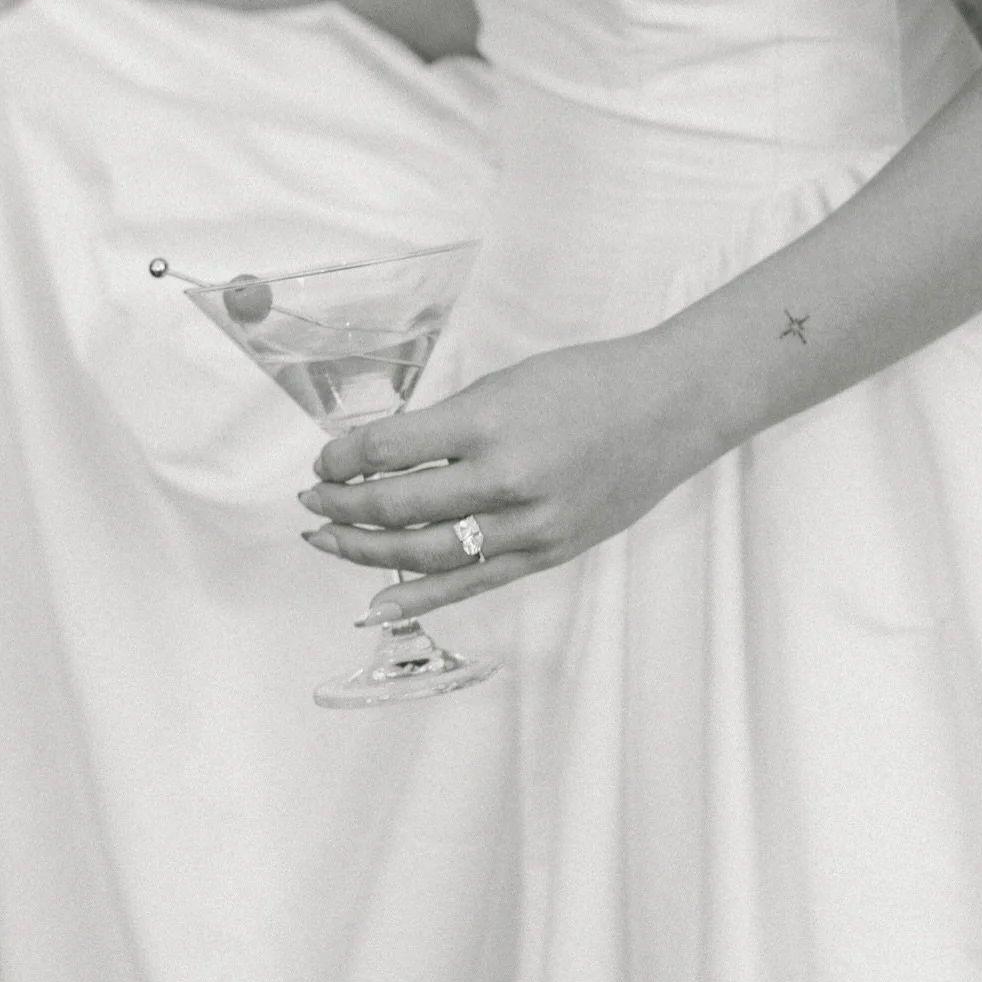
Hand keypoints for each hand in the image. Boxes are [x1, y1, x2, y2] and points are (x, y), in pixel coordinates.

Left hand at [299, 331, 715, 620]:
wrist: (670, 406)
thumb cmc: (589, 380)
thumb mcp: (507, 381)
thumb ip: (451, 423)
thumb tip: (387, 456)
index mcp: (490, 420)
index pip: (390, 450)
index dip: (343, 459)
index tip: (322, 462)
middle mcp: (506, 477)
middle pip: (399, 506)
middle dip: (342, 506)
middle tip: (310, 503)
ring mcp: (529, 523)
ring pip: (427, 552)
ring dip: (367, 551)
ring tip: (329, 542)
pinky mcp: (548, 551)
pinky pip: (473, 581)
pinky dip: (421, 596)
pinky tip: (378, 601)